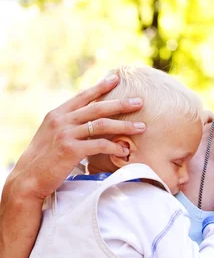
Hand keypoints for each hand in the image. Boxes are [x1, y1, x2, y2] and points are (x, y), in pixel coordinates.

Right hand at [9, 74, 145, 200]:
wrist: (28, 178)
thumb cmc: (44, 159)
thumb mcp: (53, 135)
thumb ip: (68, 125)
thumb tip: (88, 121)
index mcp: (57, 114)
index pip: (82, 96)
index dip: (100, 86)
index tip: (116, 79)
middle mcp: (61, 120)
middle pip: (97, 107)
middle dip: (121, 103)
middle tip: (140, 102)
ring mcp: (65, 134)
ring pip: (102, 125)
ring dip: (124, 126)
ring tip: (141, 127)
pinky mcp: (71, 150)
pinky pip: (99, 145)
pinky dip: (115, 147)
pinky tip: (125, 151)